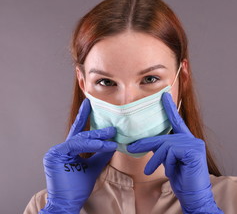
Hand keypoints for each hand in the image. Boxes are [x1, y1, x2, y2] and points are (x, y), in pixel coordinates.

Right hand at [40, 99, 116, 213]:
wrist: (68, 202)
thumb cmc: (78, 187)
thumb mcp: (95, 166)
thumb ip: (101, 154)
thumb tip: (113, 142)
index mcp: (69, 150)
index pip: (79, 131)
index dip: (85, 116)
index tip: (89, 103)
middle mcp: (61, 149)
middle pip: (82, 134)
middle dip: (99, 130)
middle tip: (112, 126)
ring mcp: (56, 151)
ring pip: (80, 139)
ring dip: (98, 137)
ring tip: (111, 136)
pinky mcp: (55, 155)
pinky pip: (75, 145)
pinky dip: (90, 145)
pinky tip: (102, 144)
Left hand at [127, 93, 222, 213]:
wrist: (194, 197)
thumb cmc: (183, 180)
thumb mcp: (168, 162)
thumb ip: (162, 150)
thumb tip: (146, 143)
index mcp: (187, 141)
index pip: (177, 122)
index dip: (169, 109)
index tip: (163, 96)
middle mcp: (192, 140)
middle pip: (164, 136)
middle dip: (147, 143)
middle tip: (132, 148)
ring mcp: (195, 145)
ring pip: (166, 144)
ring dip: (155, 158)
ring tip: (150, 170)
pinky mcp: (194, 151)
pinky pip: (171, 151)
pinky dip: (164, 162)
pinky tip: (165, 171)